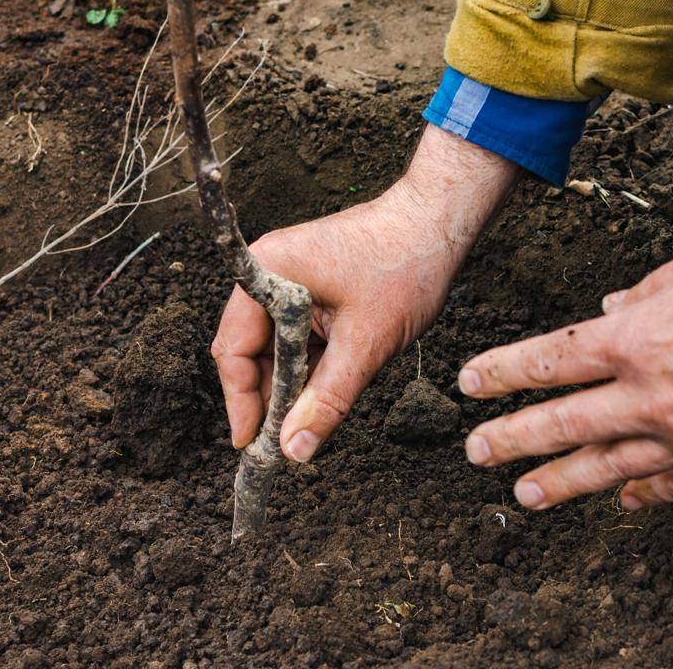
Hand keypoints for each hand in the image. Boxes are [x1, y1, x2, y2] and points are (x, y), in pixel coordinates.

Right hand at [213, 125, 518, 461]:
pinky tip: (325, 388)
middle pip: (247, 349)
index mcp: (267, 273)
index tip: (251, 443)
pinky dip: (307, 364)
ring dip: (288, 382)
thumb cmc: (405, 267)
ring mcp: (287, 278)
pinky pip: (295, 334)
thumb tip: (294, 449)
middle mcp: (268, 272)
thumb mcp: (365, 344)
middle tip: (284, 441)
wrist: (440, 222)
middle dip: (265, 395)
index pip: (232, 349)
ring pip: (273, 346)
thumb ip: (326, 400)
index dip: (240, 401)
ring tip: (308, 417)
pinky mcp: (309, 286)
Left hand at [458, 236, 672, 510]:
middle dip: (511, 437)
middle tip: (475, 452)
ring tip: (525, 494)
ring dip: (560, 481)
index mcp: (633, 339)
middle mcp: (646, 396)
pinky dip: (643, 496)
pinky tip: (622, 504)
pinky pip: (671, 488)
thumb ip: (644, 293)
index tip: (469, 384)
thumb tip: (608, 312)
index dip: (502, 373)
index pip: (548, 360)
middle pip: (562, 422)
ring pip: (606, 467)